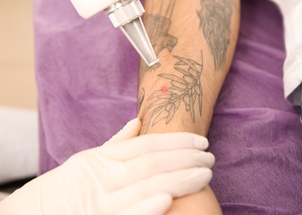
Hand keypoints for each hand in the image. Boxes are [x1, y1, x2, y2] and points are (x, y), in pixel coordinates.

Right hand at [0, 118, 214, 214]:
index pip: (146, 145)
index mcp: (102, 160)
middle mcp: (102, 176)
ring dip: (178, 179)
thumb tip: (138, 122)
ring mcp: (99, 202)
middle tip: (210, 158)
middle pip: (151, 162)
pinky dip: (145, 207)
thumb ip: (116, 144)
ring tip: (205, 174)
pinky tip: (168, 199)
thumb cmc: (65, 189)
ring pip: (144, 185)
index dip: (176, 142)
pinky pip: (125, 214)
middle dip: (185, 159)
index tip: (200, 142)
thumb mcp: (87, 162)